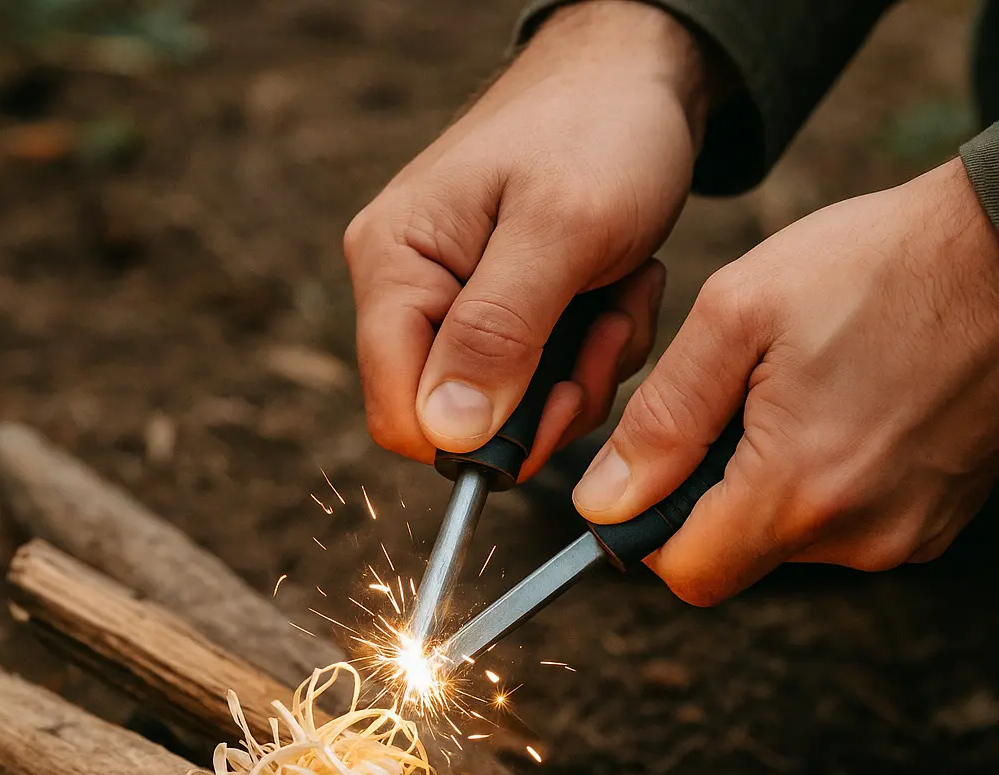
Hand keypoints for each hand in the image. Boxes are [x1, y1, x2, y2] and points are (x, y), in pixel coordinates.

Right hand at [345, 1, 713, 474]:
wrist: (638, 75)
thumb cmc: (598, 129)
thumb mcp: (560, 230)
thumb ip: (499, 334)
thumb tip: (447, 434)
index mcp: (395, 267)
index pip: (400, 415)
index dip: (478, 439)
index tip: (560, 401)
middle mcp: (410, 290)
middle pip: (461, 420)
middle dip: (548, 400)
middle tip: (608, 333)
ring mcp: (455, 302)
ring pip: (511, 407)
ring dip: (582, 373)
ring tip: (620, 298)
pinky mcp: (500, 309)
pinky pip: (541, 377)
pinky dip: (592, 351)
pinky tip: (618, 292)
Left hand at [572, 157, 998, 603]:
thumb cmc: (874, 266)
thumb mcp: (738, 317)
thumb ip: (662, 421)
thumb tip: (603, 504)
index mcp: (799, 489)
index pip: (687, 573)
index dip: (651, 529)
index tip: (655, 472)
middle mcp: (859, 534)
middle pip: (735, 555)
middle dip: (709, 495)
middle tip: (738, 405)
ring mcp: (905, 533)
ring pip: (787, 538)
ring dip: (768, 484)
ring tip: (800, 397)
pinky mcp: (935, 520)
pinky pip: (844, 525)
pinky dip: (822, 481)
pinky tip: (843, 412)